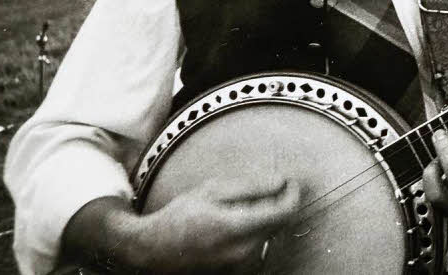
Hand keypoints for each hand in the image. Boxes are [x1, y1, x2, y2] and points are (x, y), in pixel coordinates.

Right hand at [63, 175, 300, 273]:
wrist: (154, 250)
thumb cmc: (182, 216)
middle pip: (280, 224)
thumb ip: (253, 186)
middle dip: (279, 204)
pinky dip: (256, 233)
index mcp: (238, 228)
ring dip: (267, 219)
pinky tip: (238, 225)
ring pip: (270, 236)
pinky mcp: (238, 272)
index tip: (291, 181)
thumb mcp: (213, 191)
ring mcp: (242, 266)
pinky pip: (259, 248)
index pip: (286, 212)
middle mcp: (244, 252)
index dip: (293, 194)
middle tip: (267, 189)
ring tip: (243, 210)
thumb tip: (283, 181)